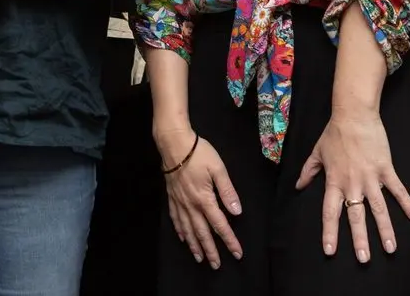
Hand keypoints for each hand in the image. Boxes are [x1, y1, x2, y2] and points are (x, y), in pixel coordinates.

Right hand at [157, 126, 242, 267]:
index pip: (220, 225)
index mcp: (204, 199)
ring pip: (188, 229)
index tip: (237, 253)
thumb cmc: (198, 153)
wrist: (173, 143)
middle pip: (202, 232)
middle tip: (216, 265)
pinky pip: (176, 218)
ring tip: (199, 258)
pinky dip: (180, 230)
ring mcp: (180, 202)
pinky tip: (183, 238)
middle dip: (211, 250)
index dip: (229, 240)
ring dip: (195, 245)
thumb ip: (227, 191)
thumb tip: (236, 212)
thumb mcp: (218, 169)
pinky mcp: (172, 197)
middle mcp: (191, 205)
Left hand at [295, 113, 409, 262]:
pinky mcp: (385, 169)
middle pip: (356, 216)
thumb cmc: (334, 133)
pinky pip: (397, 190)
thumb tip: (298, 186)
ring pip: (378, 209)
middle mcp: (352, 184)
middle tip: (364, 259)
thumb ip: (308, 172)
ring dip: (385, 230)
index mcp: (334, 182)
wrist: (353, 115)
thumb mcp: (317, 153)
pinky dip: (407, 203)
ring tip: (391, 248)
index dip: (329, 232)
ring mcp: (370, 177)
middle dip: (360, 239)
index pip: (330, 212)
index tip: (330, 250)